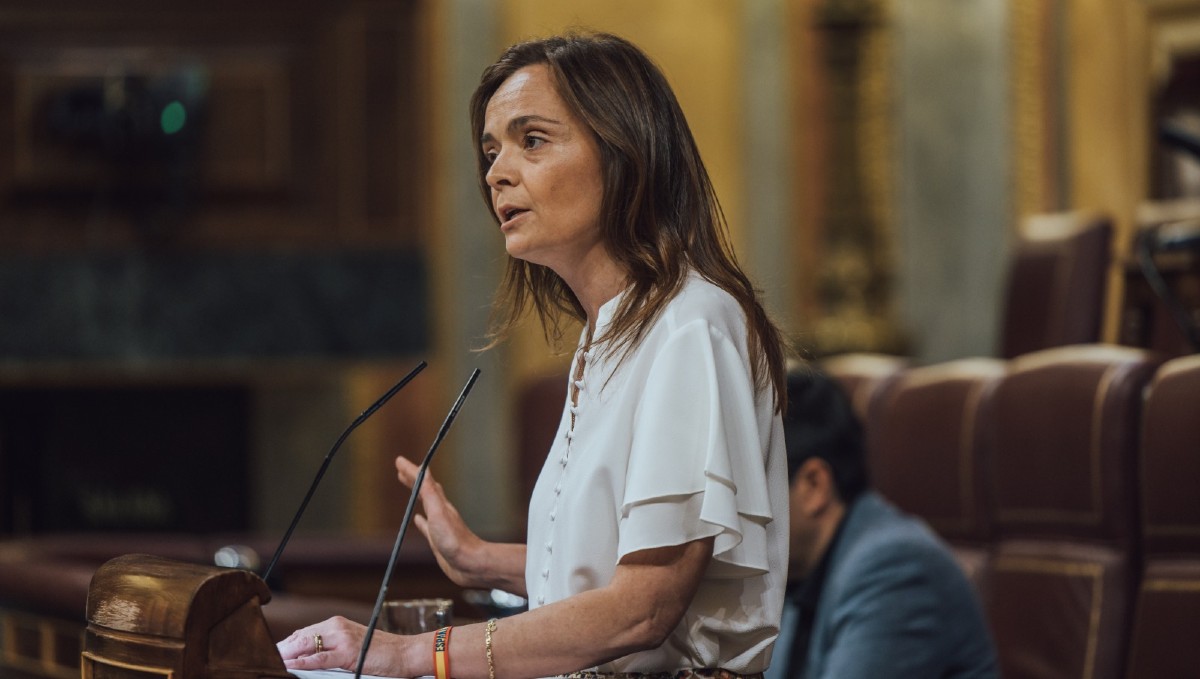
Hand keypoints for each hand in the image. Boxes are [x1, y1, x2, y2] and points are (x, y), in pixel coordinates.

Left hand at [276, 616, 406, 674]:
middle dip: (282, 649)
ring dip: (288, 655)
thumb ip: (331, 647)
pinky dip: (303, 662)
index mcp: (337, 623)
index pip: (303, 633)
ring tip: (272, 663)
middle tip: (265, 659)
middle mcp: (337, 626)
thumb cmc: (381, 652)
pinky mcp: (349, 653)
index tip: (272, 653)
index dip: (286, 644)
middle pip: (301, 637)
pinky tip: (292, 665)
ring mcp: (343, 638)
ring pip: (307, 646)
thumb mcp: (353, 644)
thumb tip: (307, 656)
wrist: (405, 652)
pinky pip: (320, 659)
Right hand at [395, 455, 484, 587]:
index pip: (423, 481)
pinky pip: (426, 526)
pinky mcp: (438, 539)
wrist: (470, 563)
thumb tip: (423, 470)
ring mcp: (439, 525)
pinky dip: (420, 521)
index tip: (399, 461)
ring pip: (426, 505)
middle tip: (400, 470)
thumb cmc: (455, 540)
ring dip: (416, 495)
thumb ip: (430, 492)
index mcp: (439, 503)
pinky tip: (418, 520)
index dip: (411, 470)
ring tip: (410, 489)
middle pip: (425, 490)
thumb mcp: (438, 512)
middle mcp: (440, 511)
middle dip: (413, 479)